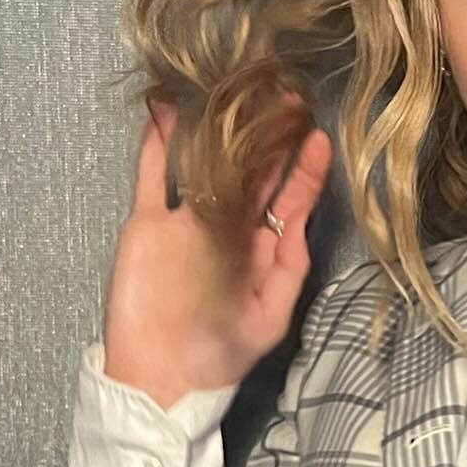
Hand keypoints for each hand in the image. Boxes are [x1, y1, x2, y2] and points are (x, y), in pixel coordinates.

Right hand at [102, 97, 330, 408]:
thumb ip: (288, 270)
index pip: (289, 203)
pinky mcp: (148, 224)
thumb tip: (299, 221)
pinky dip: (158, 143)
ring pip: (205, 165)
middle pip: (252, 174)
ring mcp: (187, 224)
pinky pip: (154, 176)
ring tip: (230, 90)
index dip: (303, 171)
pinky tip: (166, 109)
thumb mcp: (269, 318)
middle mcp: (228, 231)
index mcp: (262, 253)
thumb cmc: (219, 356)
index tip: (317, 136)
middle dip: (268, 138)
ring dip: (217, 130)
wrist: (158, 377)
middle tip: (285, 97)